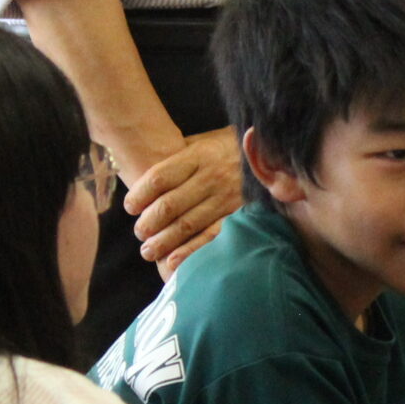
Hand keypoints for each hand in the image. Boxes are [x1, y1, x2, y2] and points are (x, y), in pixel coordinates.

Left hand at [126, 128, 242, 270]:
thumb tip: (143, 170)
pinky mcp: (240, 216)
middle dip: (148, 223)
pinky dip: (190, 252)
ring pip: (186, 225)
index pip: (159, 178)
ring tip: (148, 250)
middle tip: (139, 232)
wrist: (274, 153)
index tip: (130, 206)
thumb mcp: (204, 142)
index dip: (139, 195)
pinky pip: (211, 237)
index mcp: (199, 156)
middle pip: (169, 205)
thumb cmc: (229, 149)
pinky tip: (173, 261)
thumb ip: (179, 155)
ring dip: (163, 241)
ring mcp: (227, 198)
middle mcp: (212, 177)